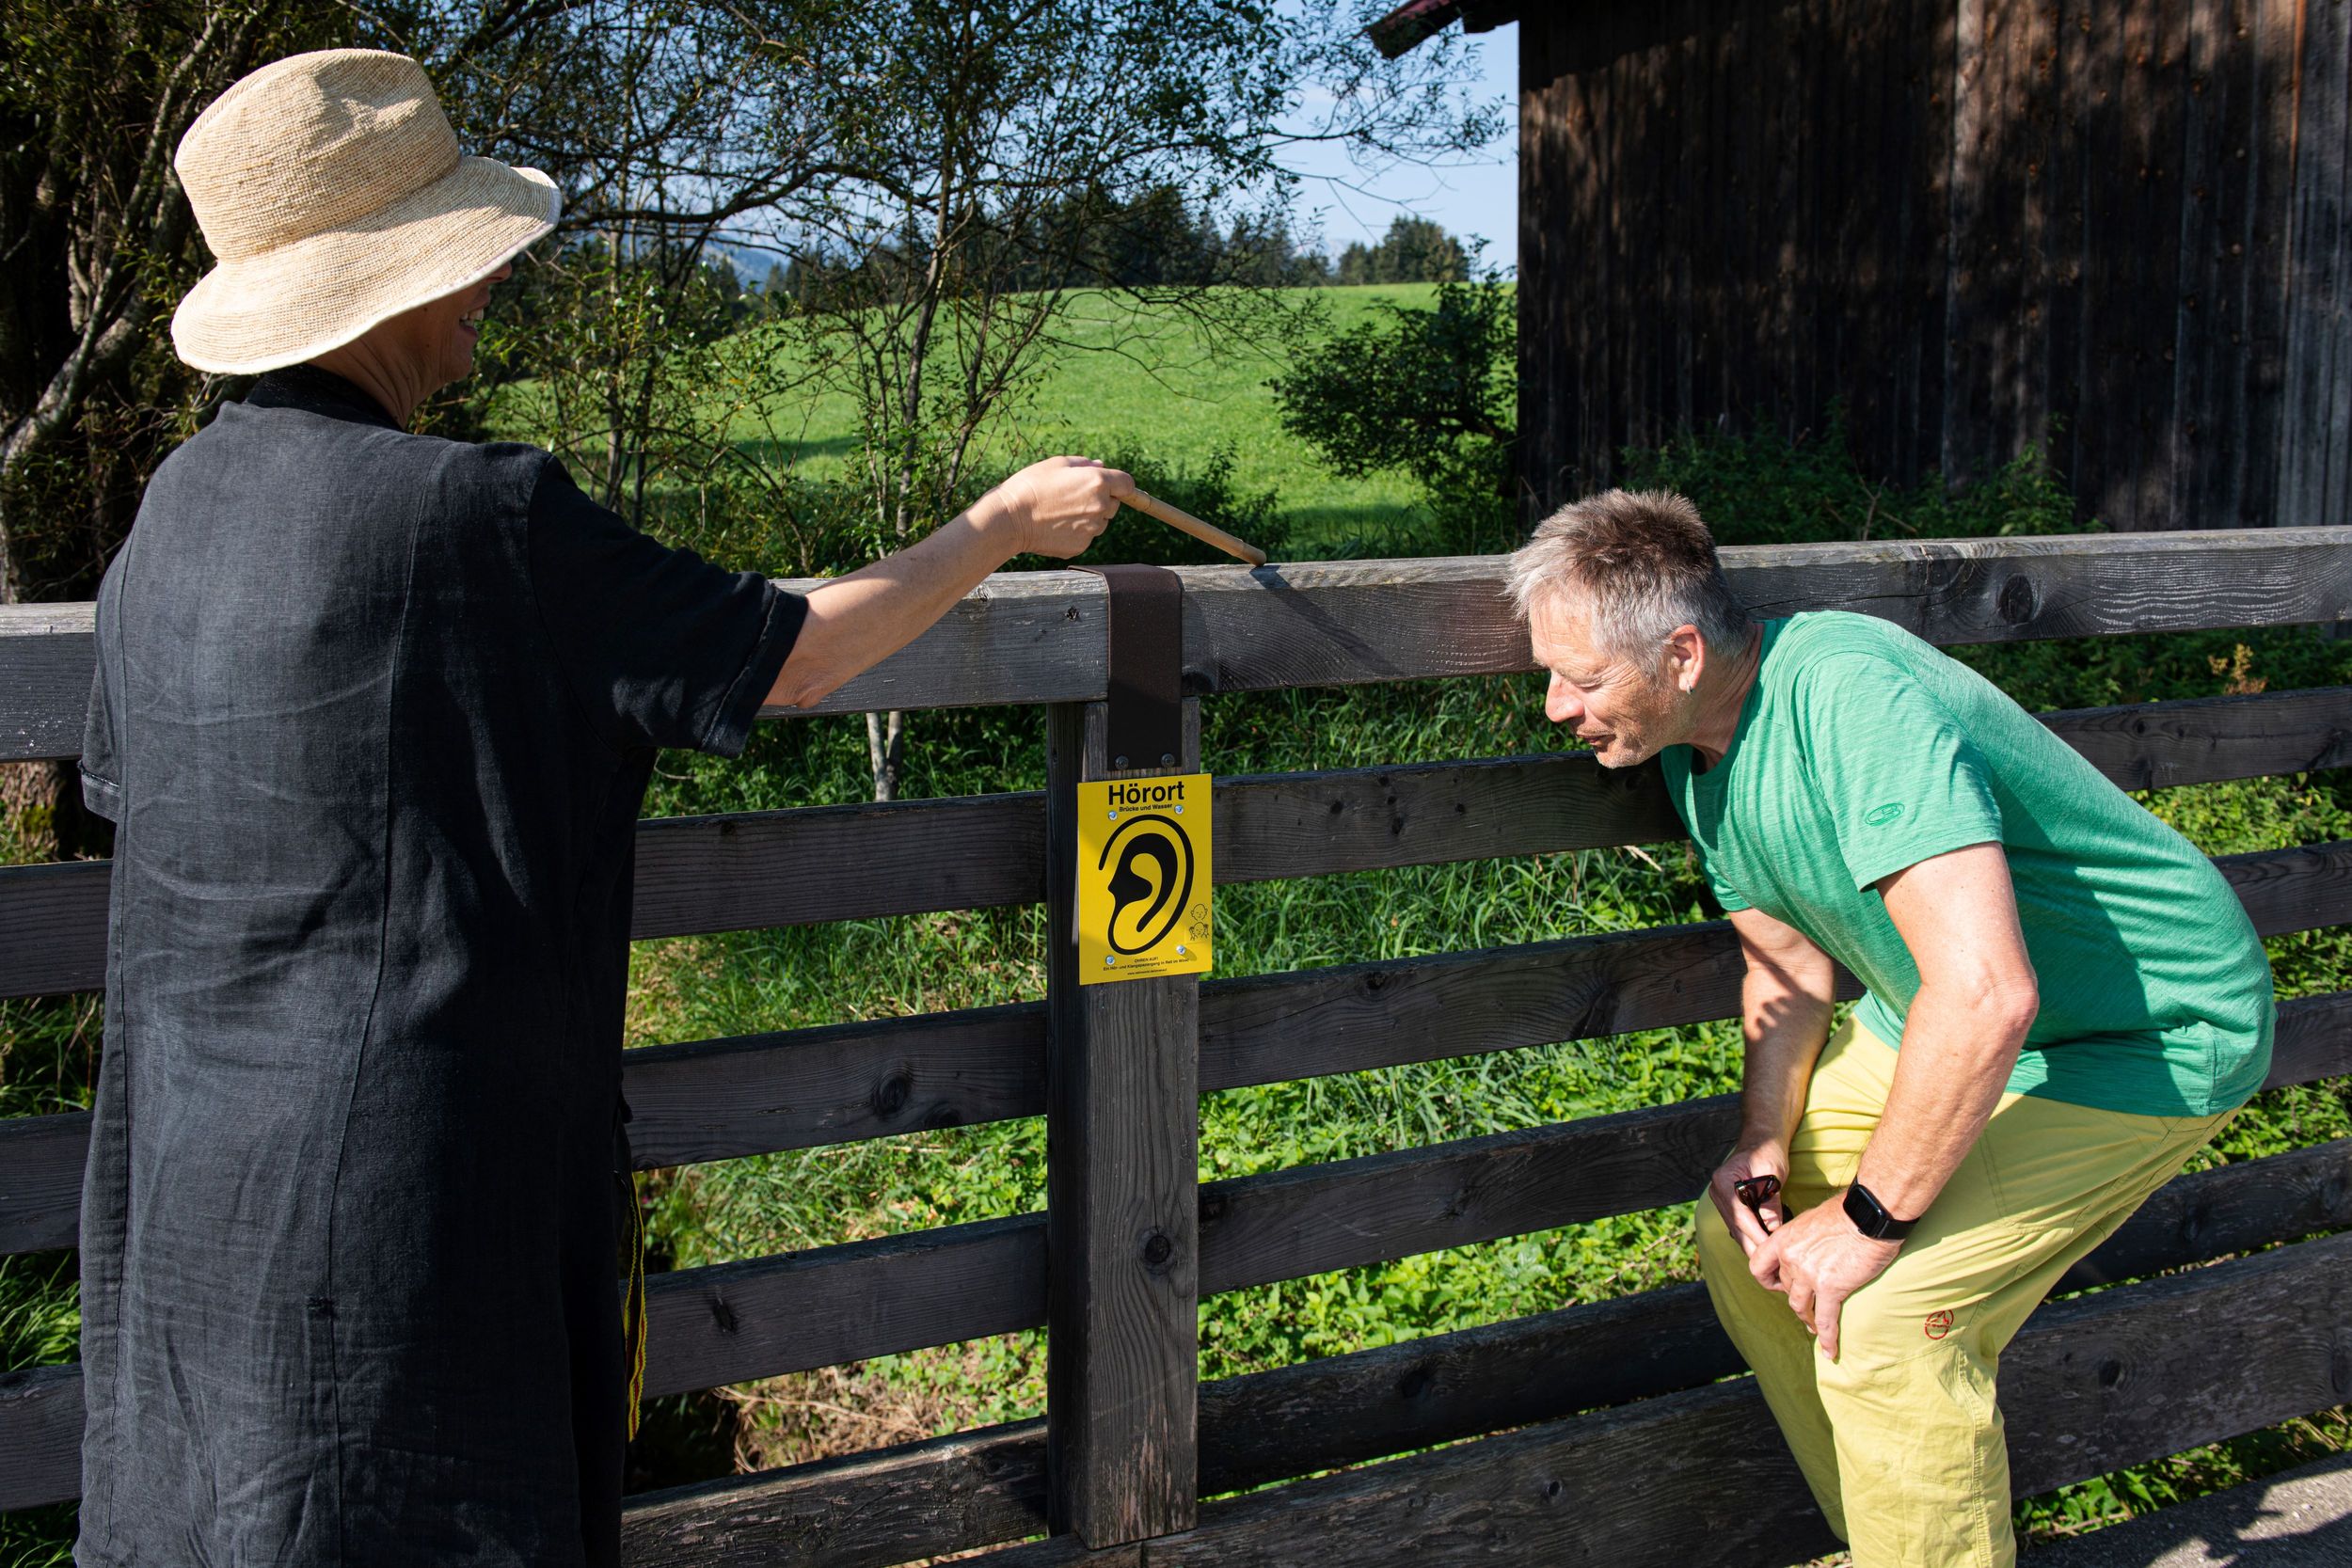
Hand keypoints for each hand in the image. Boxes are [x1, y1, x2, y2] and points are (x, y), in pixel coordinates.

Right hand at [987, 455, 1132, 559]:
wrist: (1011, 518)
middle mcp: (1100, 507)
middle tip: (1075, 496)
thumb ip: (1084, 464)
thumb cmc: (1031, 485)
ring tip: (1061, 511)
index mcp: (1098, 482)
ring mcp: (1092, 529)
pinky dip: (1077, 531)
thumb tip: (1101, 466)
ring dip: (1090, 516)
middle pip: (1115, 504)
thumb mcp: (1057, 464)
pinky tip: (1056, 525)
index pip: (1128, 484)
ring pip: (1100, 522)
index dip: (1120, 484)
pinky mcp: (1081, 546)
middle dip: (1102, 499)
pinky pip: (1086, 536)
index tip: (1113, 485)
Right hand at [1708, 1141, 1789, 1257]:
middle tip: (1771, 1268)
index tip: (1771, 1251)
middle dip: (1753, 1247)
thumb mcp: (1773, 1174)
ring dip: (1752, 1245)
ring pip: (1736, 1230)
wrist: (1760, 1141)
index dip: (1756, 1235)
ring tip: (1768, 1263)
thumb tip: (1772, 1228)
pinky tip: (1763, 1249)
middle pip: (1735, 1227)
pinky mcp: (1727, 1204)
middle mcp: (1717, 1192)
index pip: (1740, 1215)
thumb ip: (1770, 1201)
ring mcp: (1720, 1199)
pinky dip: (1750, 1237)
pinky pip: (1738, 1225)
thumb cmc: (1768, 1152)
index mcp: (1724, 1181)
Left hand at [1749, 1188, 1902, 1359]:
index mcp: (1783, 1239)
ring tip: (1814, 1327)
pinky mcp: (1831, 1288)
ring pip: (1800, 1306)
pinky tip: (1829, 1352)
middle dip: (1797, 1296)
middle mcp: (1791, 1258)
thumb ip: (1803, 1237)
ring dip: (1807, 1318)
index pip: (1758, 1266)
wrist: (1868, 1214)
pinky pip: (1825, 1320)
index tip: (1779, 1286)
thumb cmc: (1847, 1212)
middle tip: (1810, 1303)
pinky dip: (1827, 1339)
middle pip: (1786, 1288)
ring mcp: (1809, 1275)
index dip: (1767, 1280)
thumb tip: (1808, 1245)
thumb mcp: (1812, 1220)